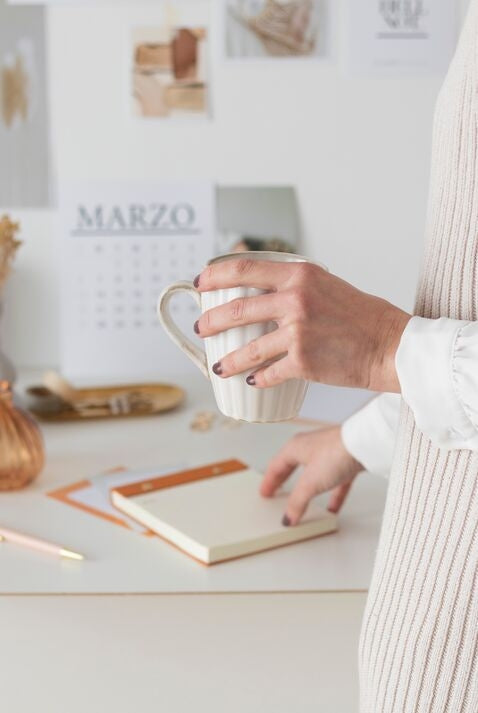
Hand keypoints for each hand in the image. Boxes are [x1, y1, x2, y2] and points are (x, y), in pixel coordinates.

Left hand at [194, 259, 410, 391]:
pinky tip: (252, 381)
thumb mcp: (326, 286)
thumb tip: (264, 293)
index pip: (245, 268)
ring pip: (248, 349)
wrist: (390, 345)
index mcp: (300, 275)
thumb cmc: (363, 316)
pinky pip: (268, 373)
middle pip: (237, 310)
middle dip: (211, 321)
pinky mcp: (302, 361)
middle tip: (203, 328)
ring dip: (228, 360)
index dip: (216, 276)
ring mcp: (297, 331)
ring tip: (219, 366)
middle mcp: (295, 299)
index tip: (200, 283)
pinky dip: (258, 379)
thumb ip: (295, 286)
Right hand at [261, 426, 362, 525]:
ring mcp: (329, 454)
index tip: (265, 492)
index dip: (269, 482)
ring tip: (303, 502)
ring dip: (308, 490)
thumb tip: (288, 517)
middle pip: (293, 467)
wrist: (365, 444)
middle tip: (277, 492)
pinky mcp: (346, 461)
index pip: (276, 466)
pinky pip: (335, 482)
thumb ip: (297, 501)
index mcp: (295, 447)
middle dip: (285, 481)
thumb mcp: (310, 482)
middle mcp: (310, 447)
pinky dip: (332, 495)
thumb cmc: (336, 452)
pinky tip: (333, 508)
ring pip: (314, 474)